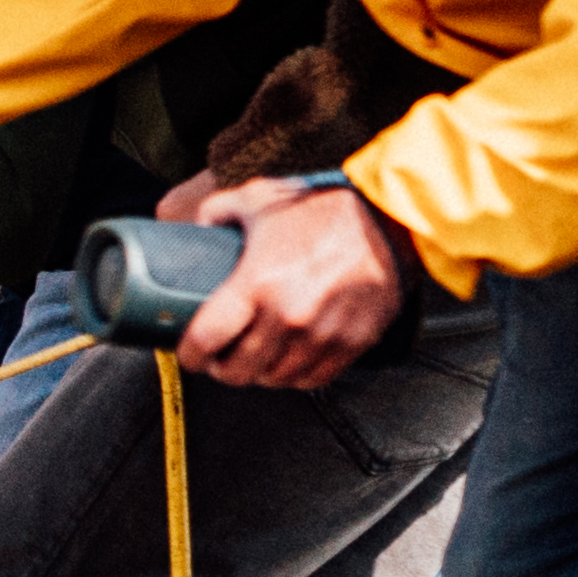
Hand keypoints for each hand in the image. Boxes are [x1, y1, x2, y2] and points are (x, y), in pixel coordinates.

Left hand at [178, 179, 414, 390]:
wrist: (389, 219)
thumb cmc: (323, 208)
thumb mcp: (260, 197)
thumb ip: (218, 211)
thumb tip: (193, 229)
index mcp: (257, 283)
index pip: (206, 339)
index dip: (190, 354)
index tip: (189, 354)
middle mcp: (287, 316)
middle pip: (237, 371)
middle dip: (221, 368)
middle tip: (220, 357)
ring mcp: (321, 335)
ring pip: (274, 379)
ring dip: (259, 374)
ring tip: (254, 359)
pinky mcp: (351, 344)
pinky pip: (312, 379)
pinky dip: (294, 375)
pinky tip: (287, 359)